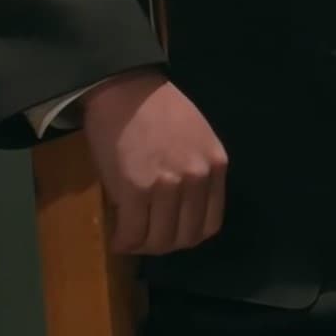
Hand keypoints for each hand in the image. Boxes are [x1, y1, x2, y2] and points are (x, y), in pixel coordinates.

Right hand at [81, 70, 228, 254]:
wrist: (126, 89)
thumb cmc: (159, 110)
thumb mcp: (198, 138)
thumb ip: (197, 171)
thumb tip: (182, 206)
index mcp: (216, 166)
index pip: (210, 223)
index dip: (187, 236)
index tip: (170, 234)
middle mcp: (198, 179)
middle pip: (186, 236)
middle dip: (164, 246)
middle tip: (146, 241)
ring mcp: (168, 186)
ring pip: (160, 239)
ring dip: (143, 247)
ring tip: (130, 240)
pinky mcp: (135, 190)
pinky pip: (133, 232)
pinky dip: (124, 242)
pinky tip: (118, 239)